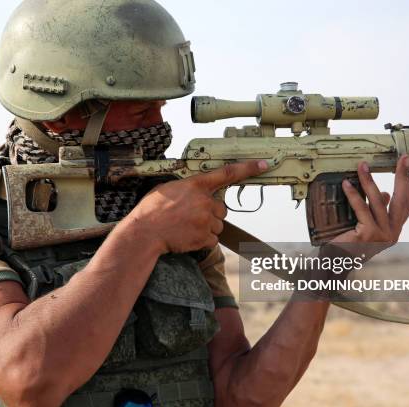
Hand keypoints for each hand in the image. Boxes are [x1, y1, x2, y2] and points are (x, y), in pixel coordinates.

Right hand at [128, 160, 268, 253]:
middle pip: (222, 209)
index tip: (263, 164)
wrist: (145, 232)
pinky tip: (187, 236)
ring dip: (206, 227)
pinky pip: (213, 239)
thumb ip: (188, 188)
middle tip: (191, 217)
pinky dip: (202, 240)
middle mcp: (204, 201)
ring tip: (186, 227)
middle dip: (210, 214)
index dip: (248, 168)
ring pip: (218, 225)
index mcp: (196, 185)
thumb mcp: (168, 188)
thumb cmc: (152, 210)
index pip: (227, 173)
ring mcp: (206, 220)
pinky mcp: (204, 237)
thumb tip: (196, 190)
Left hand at [332, 154, 408, 245]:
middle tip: (404, 158)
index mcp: (394, 230)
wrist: (334, 265)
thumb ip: (377, 211)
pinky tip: (347, 184)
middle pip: (401, 200)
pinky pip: (361, 209)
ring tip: (362, 165)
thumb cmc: (348, 243)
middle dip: (403, 177)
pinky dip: (354, 194)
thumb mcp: (366, 225)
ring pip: (378, 201)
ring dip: (369, 180)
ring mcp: (381, 236)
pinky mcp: (367, 235)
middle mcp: (392, 233)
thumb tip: (384, 193)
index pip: (408, 204)